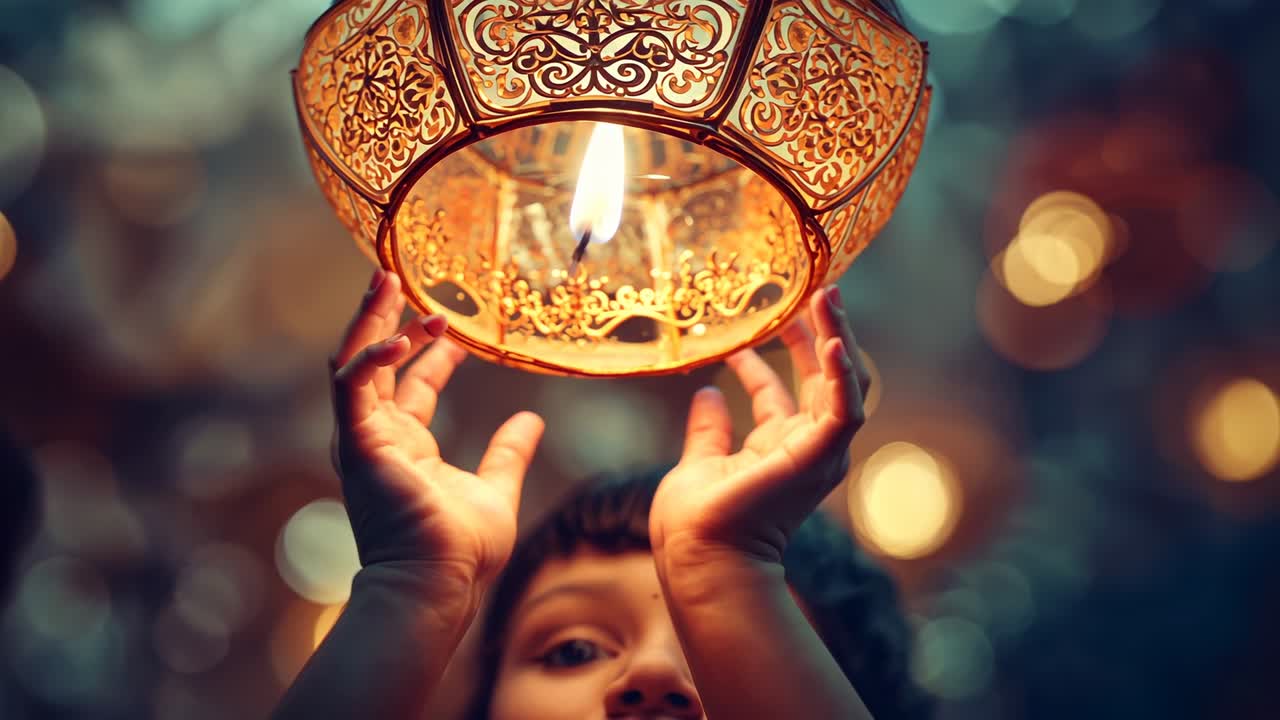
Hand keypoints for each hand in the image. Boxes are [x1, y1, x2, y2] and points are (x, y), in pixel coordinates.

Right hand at [329, 270, 543, 584]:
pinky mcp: (359, 443)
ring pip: (353, 362)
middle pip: (371, 362)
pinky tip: (400, 335)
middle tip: (394, 276)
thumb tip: (533, 419)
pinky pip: (353, 386)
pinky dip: (371, 357)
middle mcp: (378, 438)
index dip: (427, 352)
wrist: (438, 583)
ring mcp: (363, 439)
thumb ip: (509, 452)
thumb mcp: (496, 489)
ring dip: (368, 320)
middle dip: (381, 317)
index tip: (450, 326)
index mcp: (405, 446)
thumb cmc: (461, 550)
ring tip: (386, 278)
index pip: (409, 386)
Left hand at [650, 285, 870, 564]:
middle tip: (813, 291)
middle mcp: (804, 450)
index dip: (776, 355)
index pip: (784, 392)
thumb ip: (708, 429)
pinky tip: (830, 340)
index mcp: (776, 451)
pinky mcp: (819, 457)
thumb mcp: (699, 462)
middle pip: (822, 380)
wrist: (699, 556)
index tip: (764, 320)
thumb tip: (708, 392)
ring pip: (842, 384)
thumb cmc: (695, 524)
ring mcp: (817, 454)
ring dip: (837, 338)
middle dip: (819, 334)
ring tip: (826, 296)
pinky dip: (842, 375)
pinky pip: (845, 410)